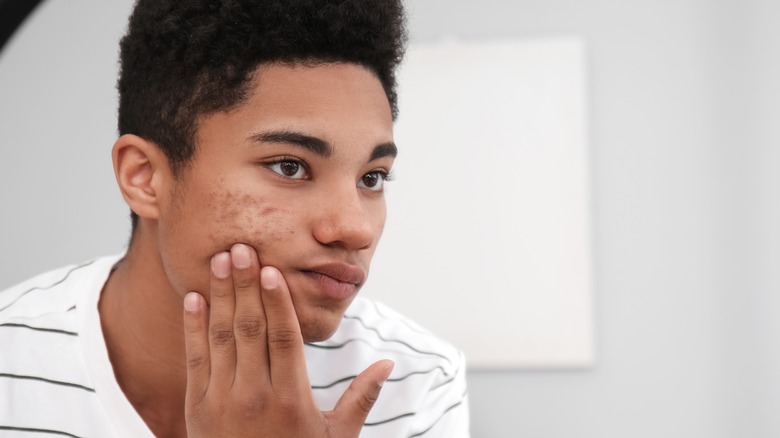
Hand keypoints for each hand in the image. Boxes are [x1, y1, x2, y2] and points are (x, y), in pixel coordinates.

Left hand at [182, 243, 393, 436]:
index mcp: (291, 399)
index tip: (271, 269)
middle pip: (250, 329)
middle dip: (245, 285)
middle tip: (241, 247)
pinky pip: (194, 359)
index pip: (284, 339)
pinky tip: (194, 298)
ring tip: (219, 260)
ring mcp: (222, 400)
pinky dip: (193, 327)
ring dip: (219, 295)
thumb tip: (389, 363)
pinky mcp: (197, 406)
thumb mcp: (337, 437)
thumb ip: (360, 398)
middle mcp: (255, 396)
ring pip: (221, 337)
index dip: (277, 302)